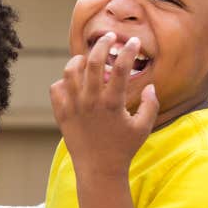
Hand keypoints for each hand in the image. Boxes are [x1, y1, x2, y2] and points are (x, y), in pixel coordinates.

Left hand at [49, 32, 158, 178]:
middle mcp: (91, 102)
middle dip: (102, 44)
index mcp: (112, 104)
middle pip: (94, 61)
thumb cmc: (123, 149)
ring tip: (88, 59)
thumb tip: (150, 85)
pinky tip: (74, 82)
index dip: (129, 50)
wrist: (98, 170)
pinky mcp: (61, 114)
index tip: (132, 41)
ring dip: (80, 60)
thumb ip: (151, 104)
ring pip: (70, 71)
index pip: (122, 67)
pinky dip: (63, 81)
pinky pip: (56, 88)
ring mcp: (73, 107)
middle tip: (109, 38)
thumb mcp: (143, 127)